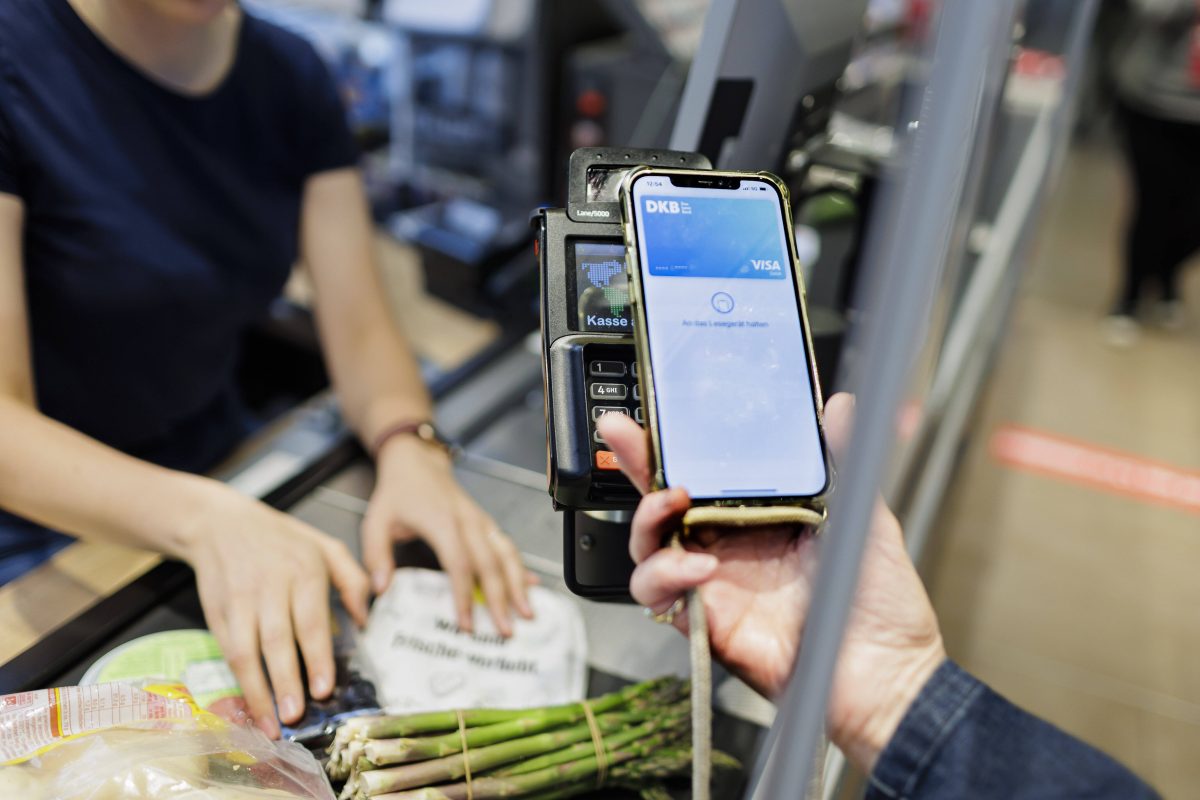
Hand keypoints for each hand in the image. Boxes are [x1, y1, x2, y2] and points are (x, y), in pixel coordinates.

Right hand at [178, 480, 369, 737]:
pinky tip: (249, 704)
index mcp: (303, 571)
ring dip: (258, 690)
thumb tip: (367, 619)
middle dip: (286, 681)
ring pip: (246, 651)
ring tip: (271, 723)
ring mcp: (239, 602)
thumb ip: (352, 580)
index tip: (324, 688)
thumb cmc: (281, 539)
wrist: (219, 524)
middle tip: (295, 716)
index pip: (311, 621)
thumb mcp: (325, 547)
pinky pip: (226, 652)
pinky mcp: (216, 614)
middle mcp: (270, 588)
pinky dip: (237, 681)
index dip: (317, 657)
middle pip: (277, 640)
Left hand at [361, 438, 532, 635]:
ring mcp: (481, 521)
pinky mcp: (486, 523)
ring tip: (527, 613)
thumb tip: (381, 590)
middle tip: (506, 631)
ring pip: (506, 554)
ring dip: (518, 585)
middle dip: (501, 599)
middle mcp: (467, 521)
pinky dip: (520, 568)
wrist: (417, 463)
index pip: (459, 563)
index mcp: (441, 522)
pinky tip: (531, 586)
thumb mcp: (375, 521)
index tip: (466, 625)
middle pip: (490, 563)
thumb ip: (376, 555)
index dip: (465, 595)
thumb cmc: (397, 493)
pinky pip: (507, 547)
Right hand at [597, 393, 945, 772]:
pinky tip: (698, 565)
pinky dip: (667, 575)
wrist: (886, 674)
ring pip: (648, 547)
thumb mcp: (867, 517)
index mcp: (759, 515)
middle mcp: (729, 546)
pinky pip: (661, 595)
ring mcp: (713, 584)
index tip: (655, 412)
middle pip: (662, 500)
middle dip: (634, 464)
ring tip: (672, 504)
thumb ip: (845, 461)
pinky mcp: (706, 621)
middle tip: (626, 436)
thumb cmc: (879, 602)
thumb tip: (842, 406)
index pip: (705, 470)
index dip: (674, 443)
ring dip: (646, 521)